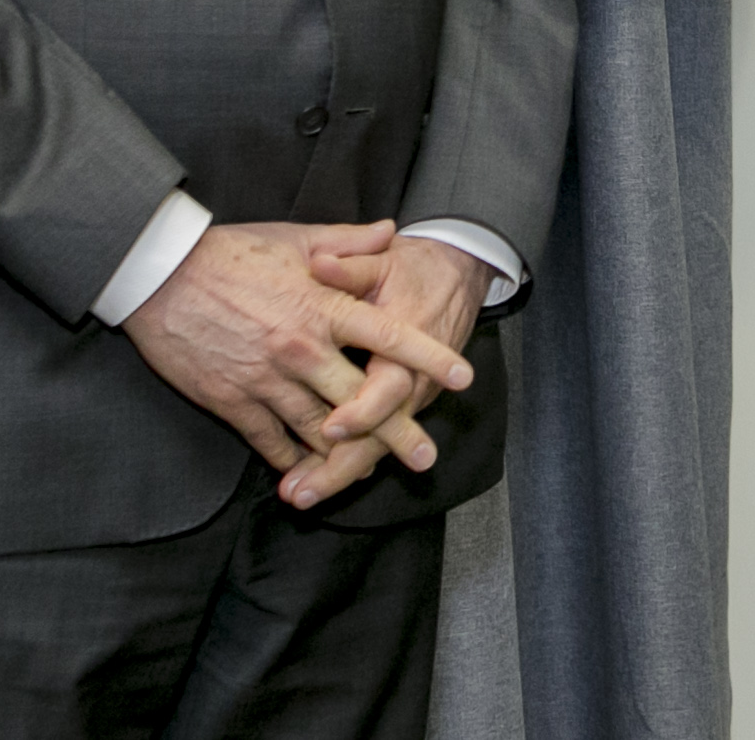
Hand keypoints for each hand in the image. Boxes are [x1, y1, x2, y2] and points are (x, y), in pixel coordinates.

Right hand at [120, 221, 474, 476]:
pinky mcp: (232, 400)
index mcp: (323, 307)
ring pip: (317, 430)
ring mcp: (266, 379)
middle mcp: (301, 348)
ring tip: (370, 473)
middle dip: (396, 432)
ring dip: (345, 456)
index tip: (463, 377)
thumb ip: (348, 242)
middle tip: (425, 456)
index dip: (429, 357)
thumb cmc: (230, 252)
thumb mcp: (295, 238)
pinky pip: (270, 441)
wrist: (159, 275)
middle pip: (361, 400)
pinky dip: (292, 460)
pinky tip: (308, 473)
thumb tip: (390, 231)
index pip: (389, 337)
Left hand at [277, 234, 499, 507]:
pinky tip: (313, 478)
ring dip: (337, 472)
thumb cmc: (414, 266)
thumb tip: (320, 263)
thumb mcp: (383, 260)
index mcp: (407, 340)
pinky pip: (376, 439)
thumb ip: (350, 266)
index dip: (363, 411)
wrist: (457, 272)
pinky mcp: (402, 402)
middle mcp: (412, 378)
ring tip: (297, 495)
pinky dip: (347, 461)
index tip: (330, 427)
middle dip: (341, 466)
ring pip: (378, 445)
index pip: (389, 386)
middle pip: (381, 435)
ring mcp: (409, 395)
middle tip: (301, 492)